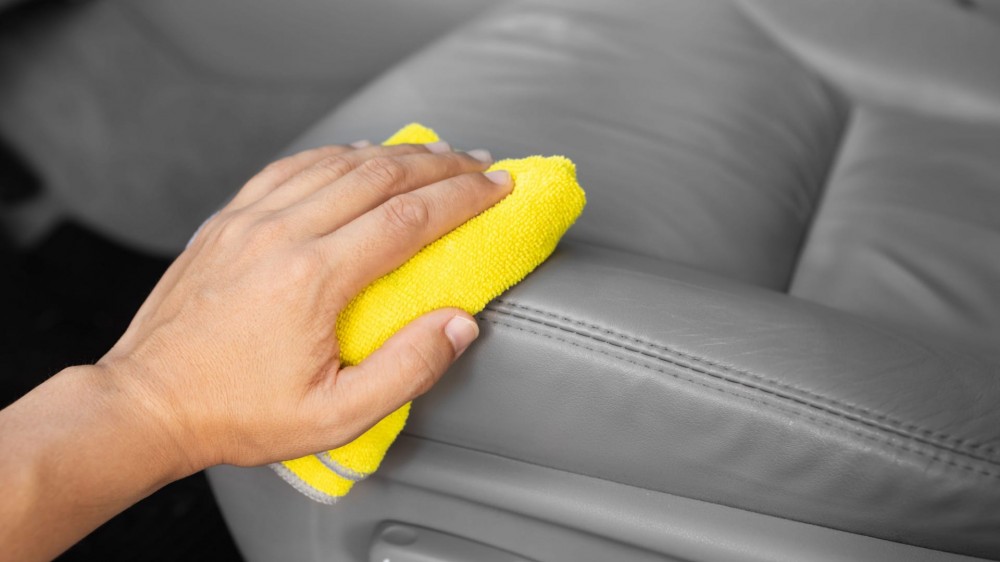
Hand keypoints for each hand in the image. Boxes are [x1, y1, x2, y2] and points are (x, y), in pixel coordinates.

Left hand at [98, 140, 511, 474]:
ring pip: (336, 162)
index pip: (408, 218)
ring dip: (394, 153)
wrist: (147, 402)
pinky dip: (335, 154)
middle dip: (441, 165)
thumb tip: (460, 324)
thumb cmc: (237, 414)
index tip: (499, 186)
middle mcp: (281, 235)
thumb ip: (407, 369)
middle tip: (480, 163)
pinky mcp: (227, 220)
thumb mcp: (335, 416)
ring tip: (435, 153)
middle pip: (379, 176)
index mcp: (312, 278)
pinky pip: (290, 166)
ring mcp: (249, 220)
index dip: (463, 197)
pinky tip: (358, 154)